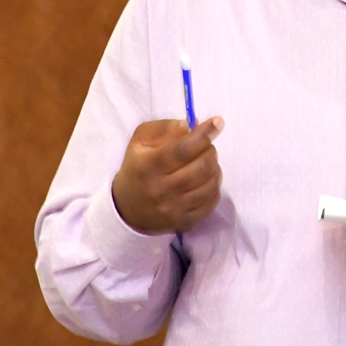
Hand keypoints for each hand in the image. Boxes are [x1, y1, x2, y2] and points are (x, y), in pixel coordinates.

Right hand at [110, 117, 224, 233]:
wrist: (127, 209)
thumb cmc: (138, 168)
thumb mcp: (141, 141)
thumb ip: (166, 128)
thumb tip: (193, 124)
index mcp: (149, 166)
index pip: (182, 149)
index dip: (204, 134)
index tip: (218, 122)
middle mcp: (162, 189)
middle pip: (202, 166)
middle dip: (210, 150)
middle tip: (206, 147)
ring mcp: (175, 209)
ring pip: (211, 184)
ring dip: (215, 168)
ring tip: (206, 163)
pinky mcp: (185, 222)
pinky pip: (212, 201)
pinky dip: (214, 187)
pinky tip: (206, 180)